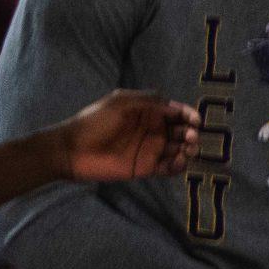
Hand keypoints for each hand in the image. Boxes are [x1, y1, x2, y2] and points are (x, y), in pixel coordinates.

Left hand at [51, 91, 197, 182]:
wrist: (73, 149)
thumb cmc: (94, 122)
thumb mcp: (120, 103)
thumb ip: (148, 101)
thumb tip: (174, 105)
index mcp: (146, 112)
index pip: (175, 112)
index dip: (188, 114)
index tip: (195, 120)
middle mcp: (152, 130)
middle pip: (181, 131)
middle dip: (191, 133)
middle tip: (190, 136)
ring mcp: (150, 149)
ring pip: (179, 150)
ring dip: (188, 149)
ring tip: (187, 149)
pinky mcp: (146, 168)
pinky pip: (170, 168)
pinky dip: (179, 165)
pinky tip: (180, 161)